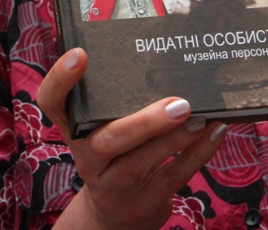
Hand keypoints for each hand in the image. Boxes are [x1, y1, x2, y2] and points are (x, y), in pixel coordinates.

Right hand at [37, 48, 226, 229]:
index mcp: (76, 128)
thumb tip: (164, 57)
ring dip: (175, 140)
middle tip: (179, 104)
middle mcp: (88, 157)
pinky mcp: (142, 203)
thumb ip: (121, 98)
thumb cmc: (116, 152)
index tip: (79, 54)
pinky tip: (215, 133)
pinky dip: (197, 154)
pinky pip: (172, 177)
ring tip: (200, 118)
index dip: (60, 80)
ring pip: (141, 163)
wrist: (115, 213)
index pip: (52, 103)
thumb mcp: (106, 126)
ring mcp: (113, 185)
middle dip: (144, 123)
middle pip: (106, 141)